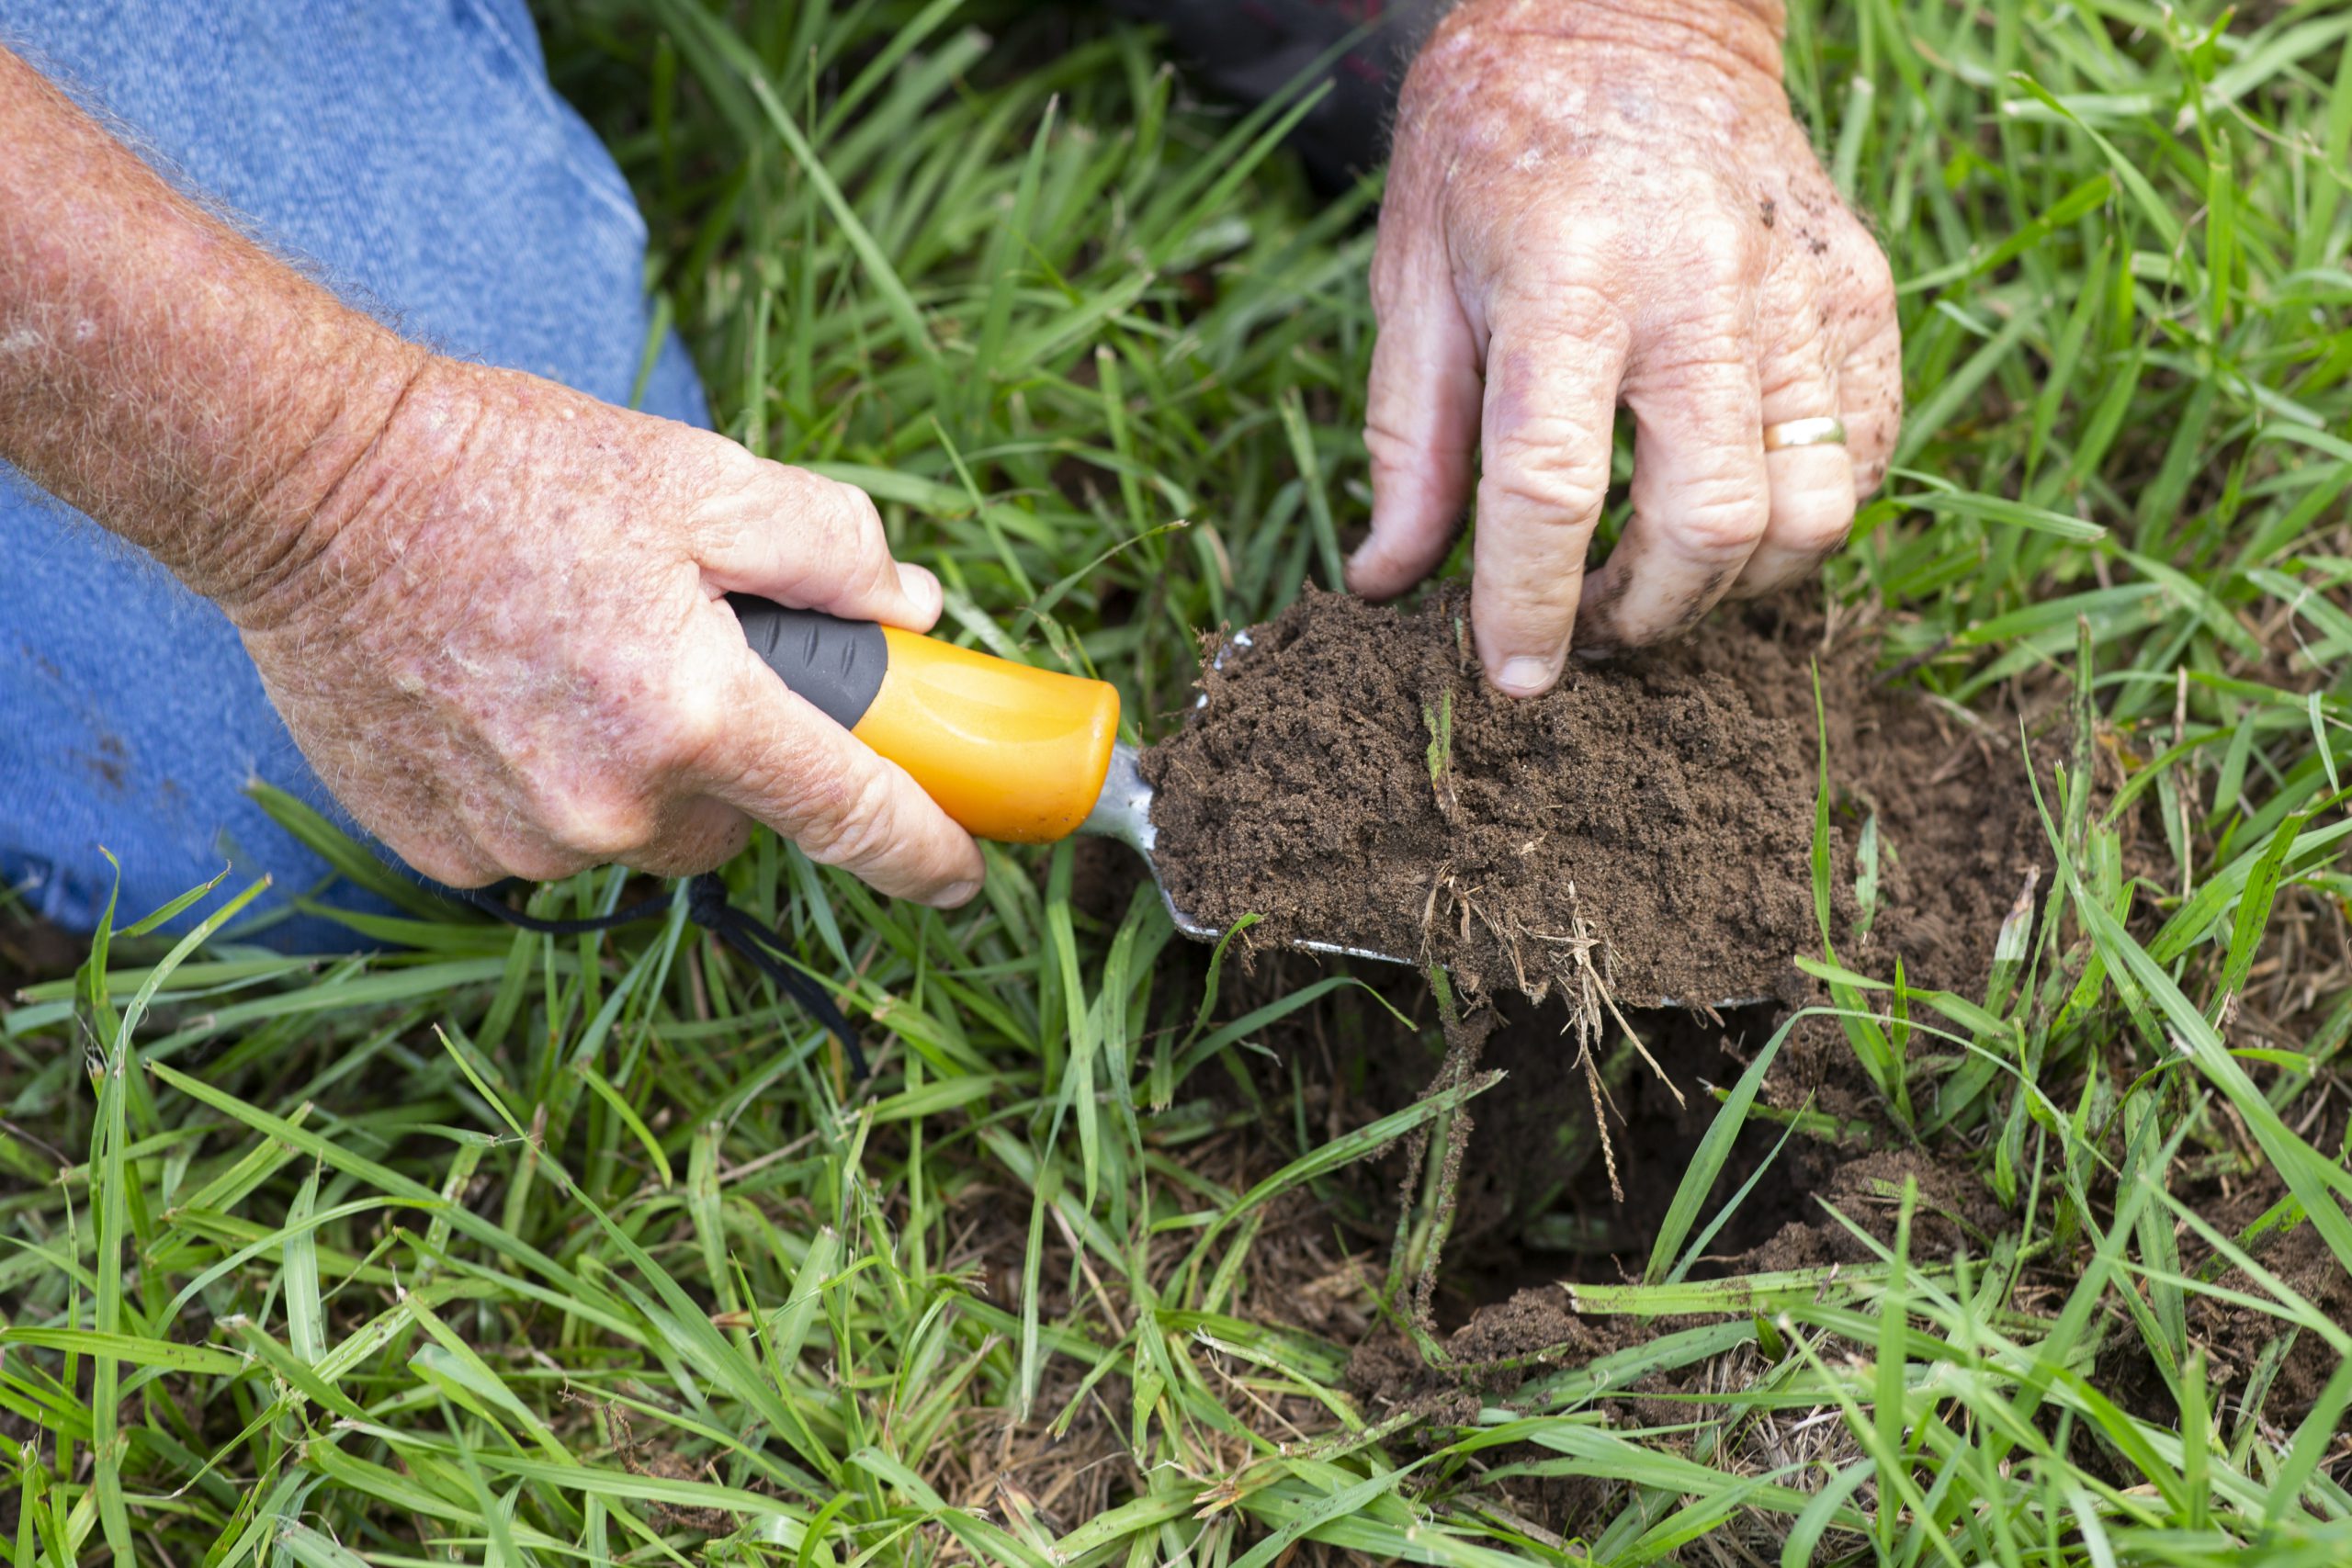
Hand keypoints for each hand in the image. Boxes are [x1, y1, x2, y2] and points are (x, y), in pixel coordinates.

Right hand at [218, 356, 985, 903]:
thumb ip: (830, 550)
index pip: (851, 814)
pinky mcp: (441, 848)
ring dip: (636, 775)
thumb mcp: (701, 478)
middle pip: (734, 823)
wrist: (307, 486)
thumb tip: (908, 613)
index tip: (965, 872)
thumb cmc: (509, 469)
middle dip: (738, 762)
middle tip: (691, 668)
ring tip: (576, 663)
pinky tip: (504, 698)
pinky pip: (541, 842)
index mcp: (695, 712)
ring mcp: (520, 838)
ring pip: (633, 836)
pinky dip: (546, 787)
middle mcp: (611, 802)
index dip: (925, 850)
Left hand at [1348, 0, 1899, 687]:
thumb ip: (1405, 442)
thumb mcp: (1411, 276)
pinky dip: (1808, 518)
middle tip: (1588, 628)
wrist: (1630, 11)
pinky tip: (1734, 510)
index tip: (1511, 677)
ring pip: (1810, 509)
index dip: (1528, 607)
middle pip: (1706, 521)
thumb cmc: (1495, 148)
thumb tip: (1388, 581)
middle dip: (1643, 616)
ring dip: (1732, 587)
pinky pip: (1866, 454)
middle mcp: (1699, 287)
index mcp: (1567, 279)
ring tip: (1661, 581)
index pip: (1551, 488)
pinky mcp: (1860, 292)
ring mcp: (1798, 289)